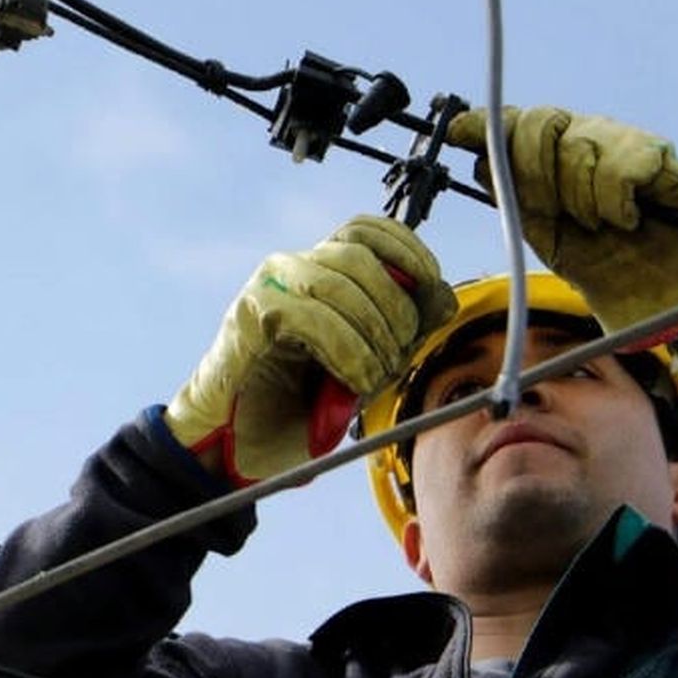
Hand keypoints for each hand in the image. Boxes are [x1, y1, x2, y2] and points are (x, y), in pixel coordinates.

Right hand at [165, 215, 455, 483]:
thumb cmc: (294, 410)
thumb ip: (396, 334)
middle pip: (361, 256)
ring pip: (338, 282)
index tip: (430, 291)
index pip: (367, 230)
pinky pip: (311, 316)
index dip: (408, 252)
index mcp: (317, 272)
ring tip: (376, 377)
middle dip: (396, 307)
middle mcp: (290, 269)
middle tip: (400, 356)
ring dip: (372, 333)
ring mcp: (266, 287)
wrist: (236, 447)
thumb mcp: (364, 368)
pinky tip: (353, 381)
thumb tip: (441, 299)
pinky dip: (346, 350)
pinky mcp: (249, 315)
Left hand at [447, 106, 677, 335]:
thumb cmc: (600, 257)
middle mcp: (582, 138)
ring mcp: (620, 141)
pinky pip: (621, 165)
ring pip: (579, 146)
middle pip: (540, 123)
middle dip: (535, 171)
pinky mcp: (659, 153)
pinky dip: (616, 202)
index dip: (486, 124)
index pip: (514, 122)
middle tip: (554, 210)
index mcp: (550, 156)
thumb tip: (479, 162)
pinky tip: (626, 219)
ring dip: (580, 199)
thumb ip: (512, 195)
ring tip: (597, 225)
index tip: (459, 132)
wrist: (658, 286)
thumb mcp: (541, 231)